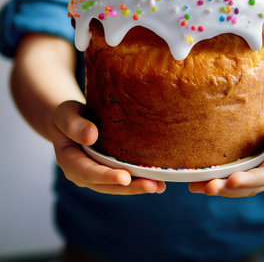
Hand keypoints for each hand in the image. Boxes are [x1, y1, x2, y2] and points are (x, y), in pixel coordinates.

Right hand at [51, 100, 165, 194]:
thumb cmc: (69, 115)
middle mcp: (82, 173)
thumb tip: (91, 136)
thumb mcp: (66, 114)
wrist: (71, 120)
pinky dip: (139, 180)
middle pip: (106, 185)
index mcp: (68, 160)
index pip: (88, 171)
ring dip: (138, 187)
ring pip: (117, 187)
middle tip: (152, 186)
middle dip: (130, 187)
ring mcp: (96, 175)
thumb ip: (74, 124)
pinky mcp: (108, 171)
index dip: (106, 176)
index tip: (125, 178)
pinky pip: (123, 179)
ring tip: (159, 186)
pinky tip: (158, 181)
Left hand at [189, 100, 263, 196]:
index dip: (250, 180)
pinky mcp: (244, 168)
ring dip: (218, 188)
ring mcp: (255, 172)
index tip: (233, 180)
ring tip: (196, 188)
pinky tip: (196, 182)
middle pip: (249, 187)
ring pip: (237, 187)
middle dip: (228, 189)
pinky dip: (214, 181)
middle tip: (208, 188)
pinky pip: (230, 178)